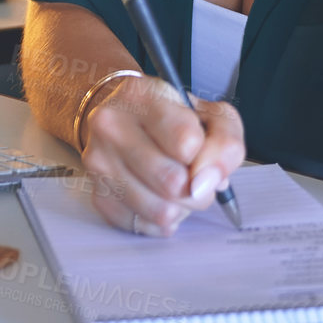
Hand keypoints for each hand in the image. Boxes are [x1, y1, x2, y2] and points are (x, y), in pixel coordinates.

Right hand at [80, 76, 244, 236]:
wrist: (127, 120)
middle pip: (173, 183)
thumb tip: (210, 181)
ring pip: (161, 211)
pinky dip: (161, 219)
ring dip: (181, 206)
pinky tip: (158, 196)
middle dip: (197, 187)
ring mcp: (99, 162)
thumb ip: (225, 142)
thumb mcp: (211, 115)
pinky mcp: (97, 194)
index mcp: (139, 96)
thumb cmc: (173, 118)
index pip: (187, 143)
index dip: (206, 155)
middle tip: (193, 173)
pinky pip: (146, 226)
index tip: (201, 149)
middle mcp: (110, 125)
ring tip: (177, 185)